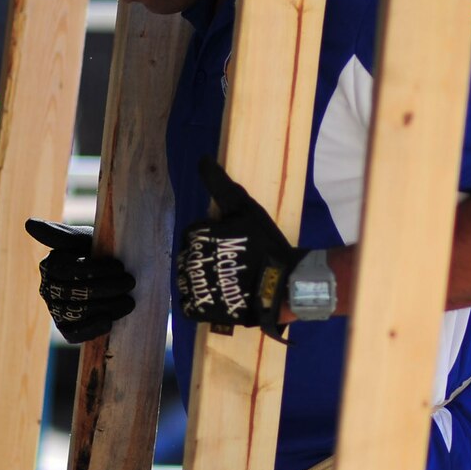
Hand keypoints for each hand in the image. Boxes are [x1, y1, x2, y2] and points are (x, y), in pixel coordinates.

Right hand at [25, 219, 135, 342]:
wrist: (117, 277)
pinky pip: (73, 334)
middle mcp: (47, 290)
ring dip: (105, 306)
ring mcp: (55, 311)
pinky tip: (109, 321)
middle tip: (130, 281)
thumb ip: (61, 235)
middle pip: (73, 293)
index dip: (94, 269)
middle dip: (105, 288)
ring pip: (76, 312)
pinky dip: (91, 328)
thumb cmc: (100, 253)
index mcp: (49, 266)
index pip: (67, 270)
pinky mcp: (66, 329)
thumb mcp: (85, 240)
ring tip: (129, 300)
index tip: (119, 266)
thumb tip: (28, 224)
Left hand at [177, 156, 303, 328]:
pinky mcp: (201, 310)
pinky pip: (189, 305)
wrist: (283, 283)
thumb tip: (202, 158)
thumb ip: (220, 184)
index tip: (232, 243)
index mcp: (197, 235)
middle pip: (189, 256)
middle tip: (232, 262)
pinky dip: (199, 302)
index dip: (213, 236)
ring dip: (201, 279)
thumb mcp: (245, 208)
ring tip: (226, 280)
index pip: (194, 233)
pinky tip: (216, 297)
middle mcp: (190, 261)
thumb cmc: (265, 244)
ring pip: (186, 280)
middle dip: (206, 257)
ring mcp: (195, 288)